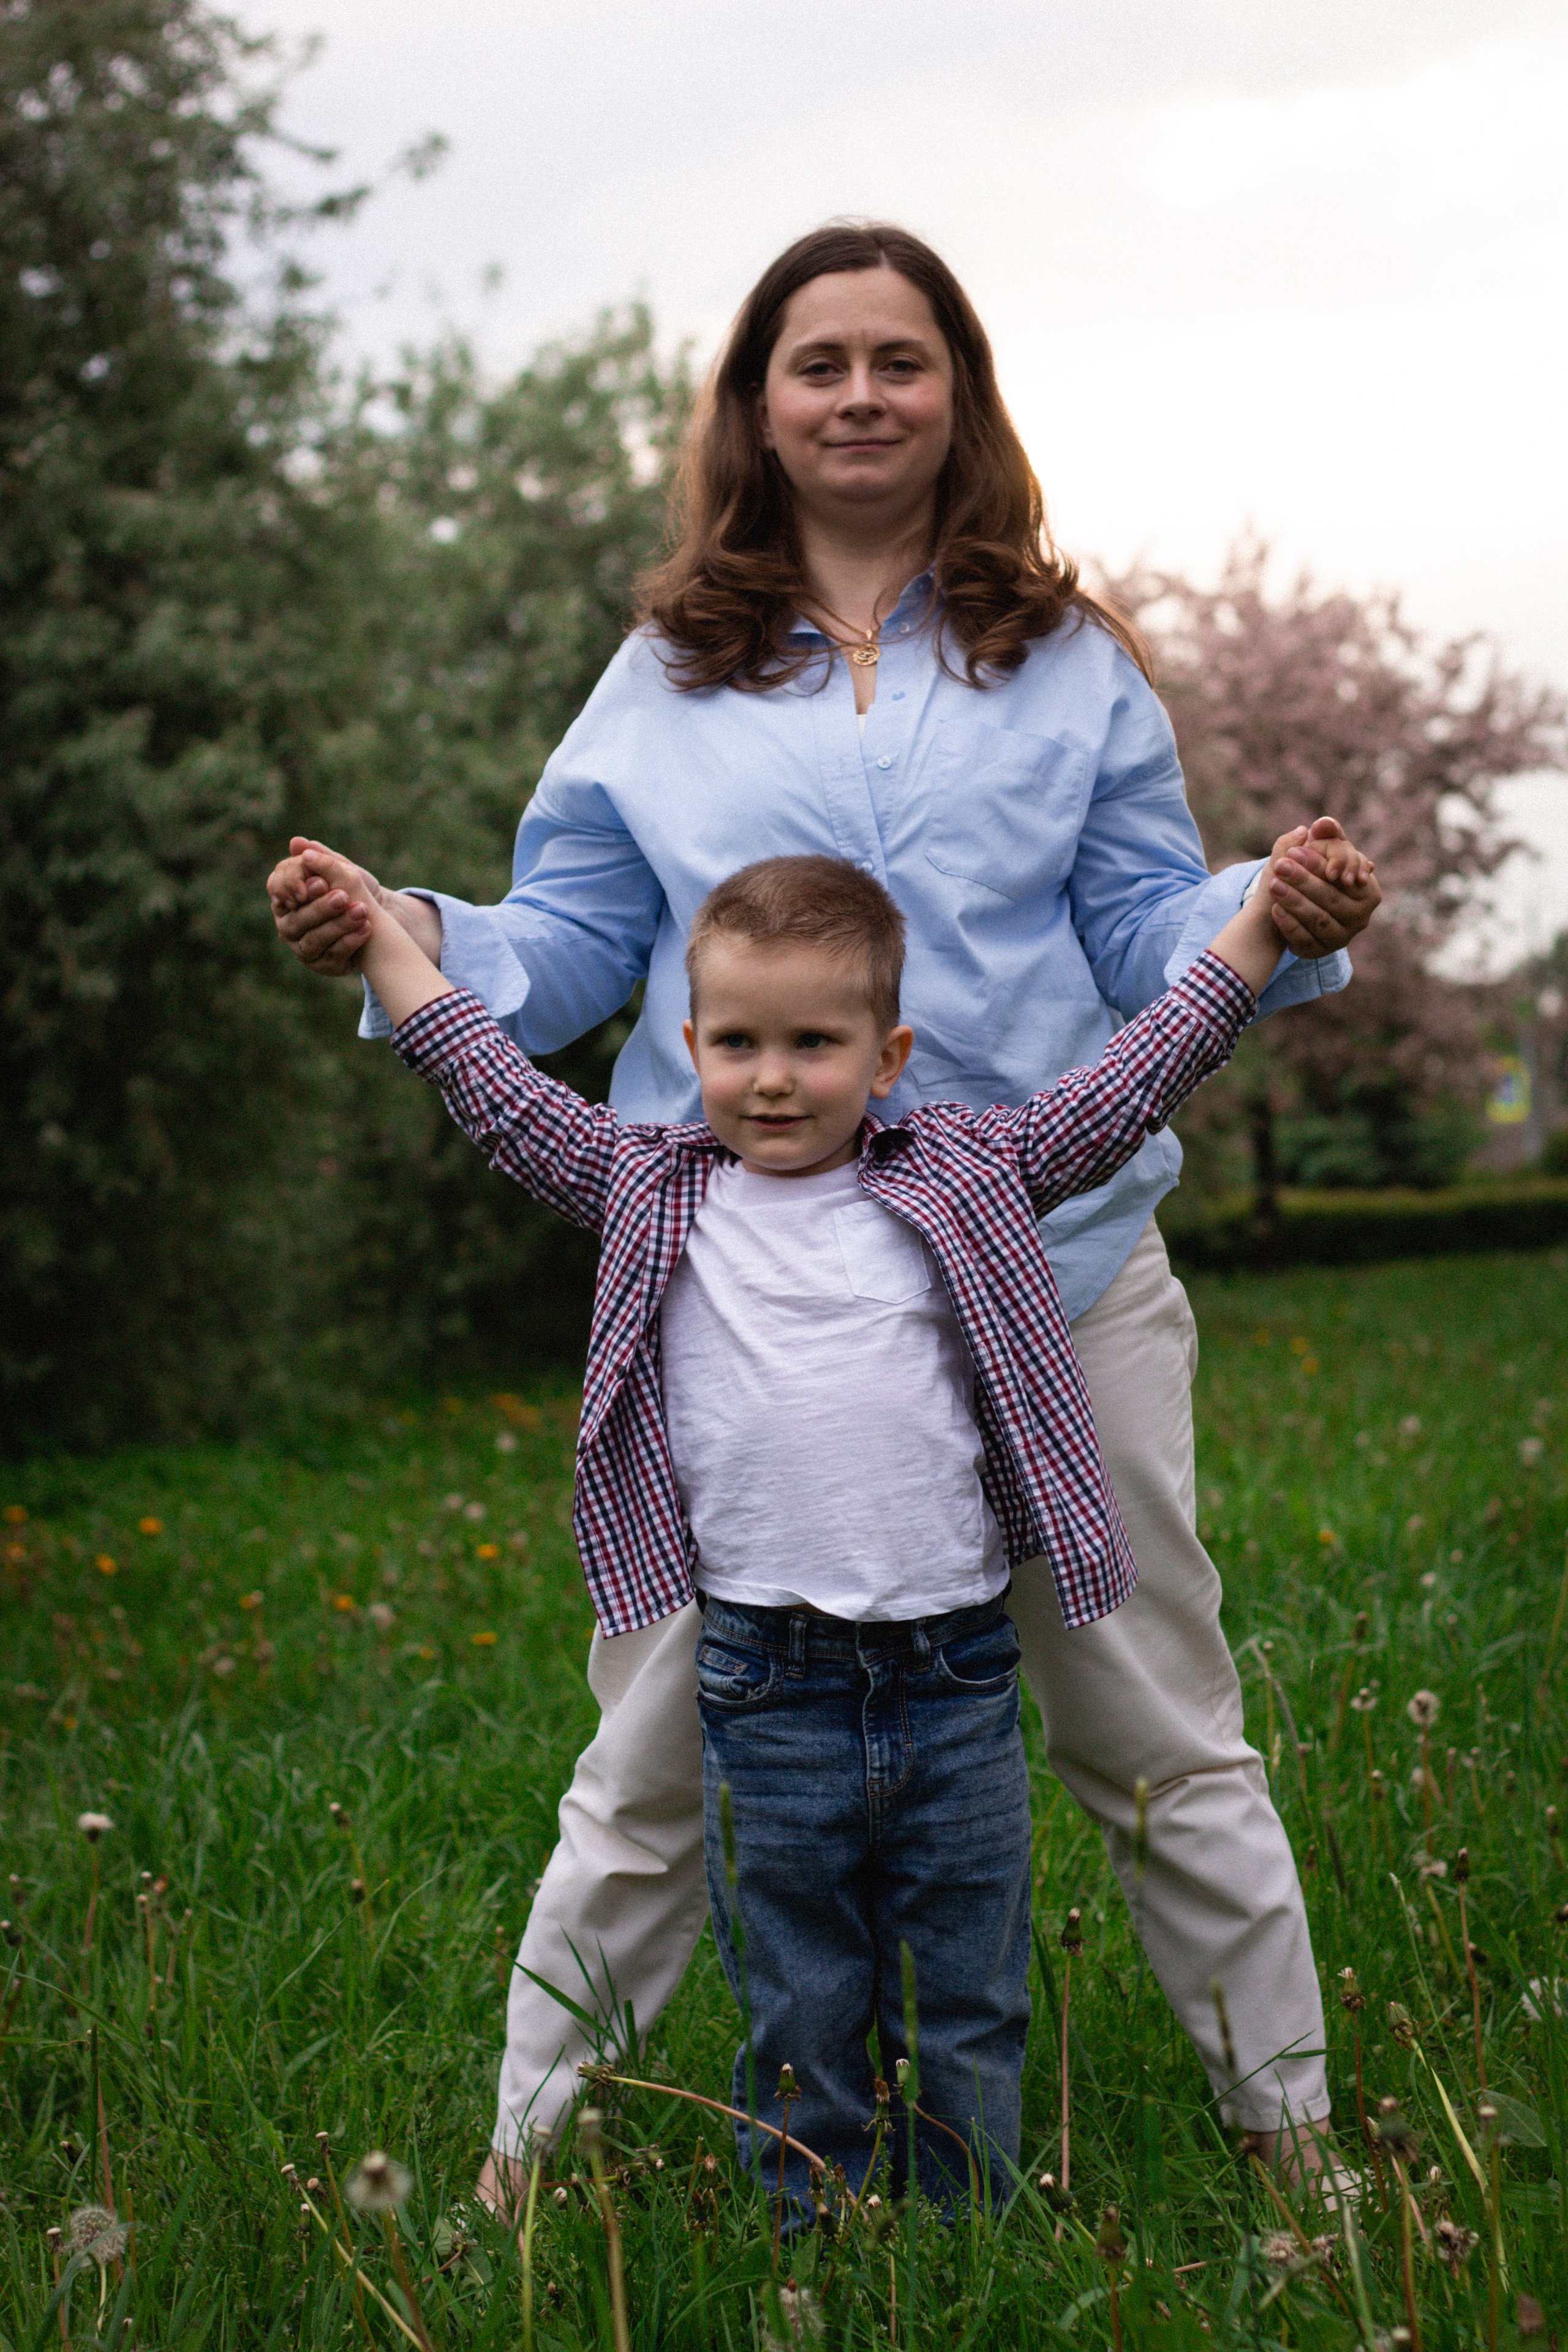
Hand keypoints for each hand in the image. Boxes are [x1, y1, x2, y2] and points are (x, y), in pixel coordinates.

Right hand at [266, 838, 441, 975]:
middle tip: (344, 896)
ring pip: (314, 940)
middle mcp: (288, 926)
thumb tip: (297, 842)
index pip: (277, 889)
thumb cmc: (352, 889)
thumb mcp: (342, 870)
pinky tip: (366, 929)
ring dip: (338, 925)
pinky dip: (351, 941)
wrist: (376, 916)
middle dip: (321, 908)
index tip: (320, 883)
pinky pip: (333, 956)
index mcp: (286, 898)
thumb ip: (321, 859)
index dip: (294, 887)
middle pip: (297, 920)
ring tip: (361, 911)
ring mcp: (303, 949)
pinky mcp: (322, 965)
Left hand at [1265, 817, 1379, 958]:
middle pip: (1331, 898)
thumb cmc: (1317, 874)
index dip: (1320, 864)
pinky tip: (1275, 909)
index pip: (1345, 877)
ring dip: (1294, 901)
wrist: (1298, 909)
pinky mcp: (1320, 953)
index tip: (1296, 852)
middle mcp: (1360, 919)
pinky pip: (1304, 940)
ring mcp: (1342, 939)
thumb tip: (1322, 824)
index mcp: (1369, 893)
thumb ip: (1327, 835)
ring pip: (1318, 920)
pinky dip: (1289, 924)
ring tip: (1273, 884)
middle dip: (1303, 881)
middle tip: (1280, 865)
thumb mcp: (1324, 852)